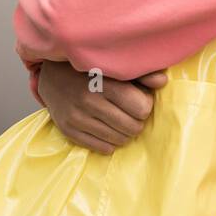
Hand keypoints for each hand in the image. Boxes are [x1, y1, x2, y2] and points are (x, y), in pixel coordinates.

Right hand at [37, 60, 167, 154]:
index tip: (139, 99)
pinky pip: (103, 149)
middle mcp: (89, 101)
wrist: (52, 76)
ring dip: (125, 133)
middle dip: (137, 121)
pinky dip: (111, 142)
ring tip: (120, 120)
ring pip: (120, 140)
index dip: (145, 105)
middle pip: (133, 127)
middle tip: (130, 112)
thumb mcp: (116, 66)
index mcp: (104, 82)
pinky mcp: (68, 131)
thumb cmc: (92, 70)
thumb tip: (162, 82)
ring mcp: (77, 118)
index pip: (141, 108)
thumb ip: (142, 73)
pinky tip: (107, 129)